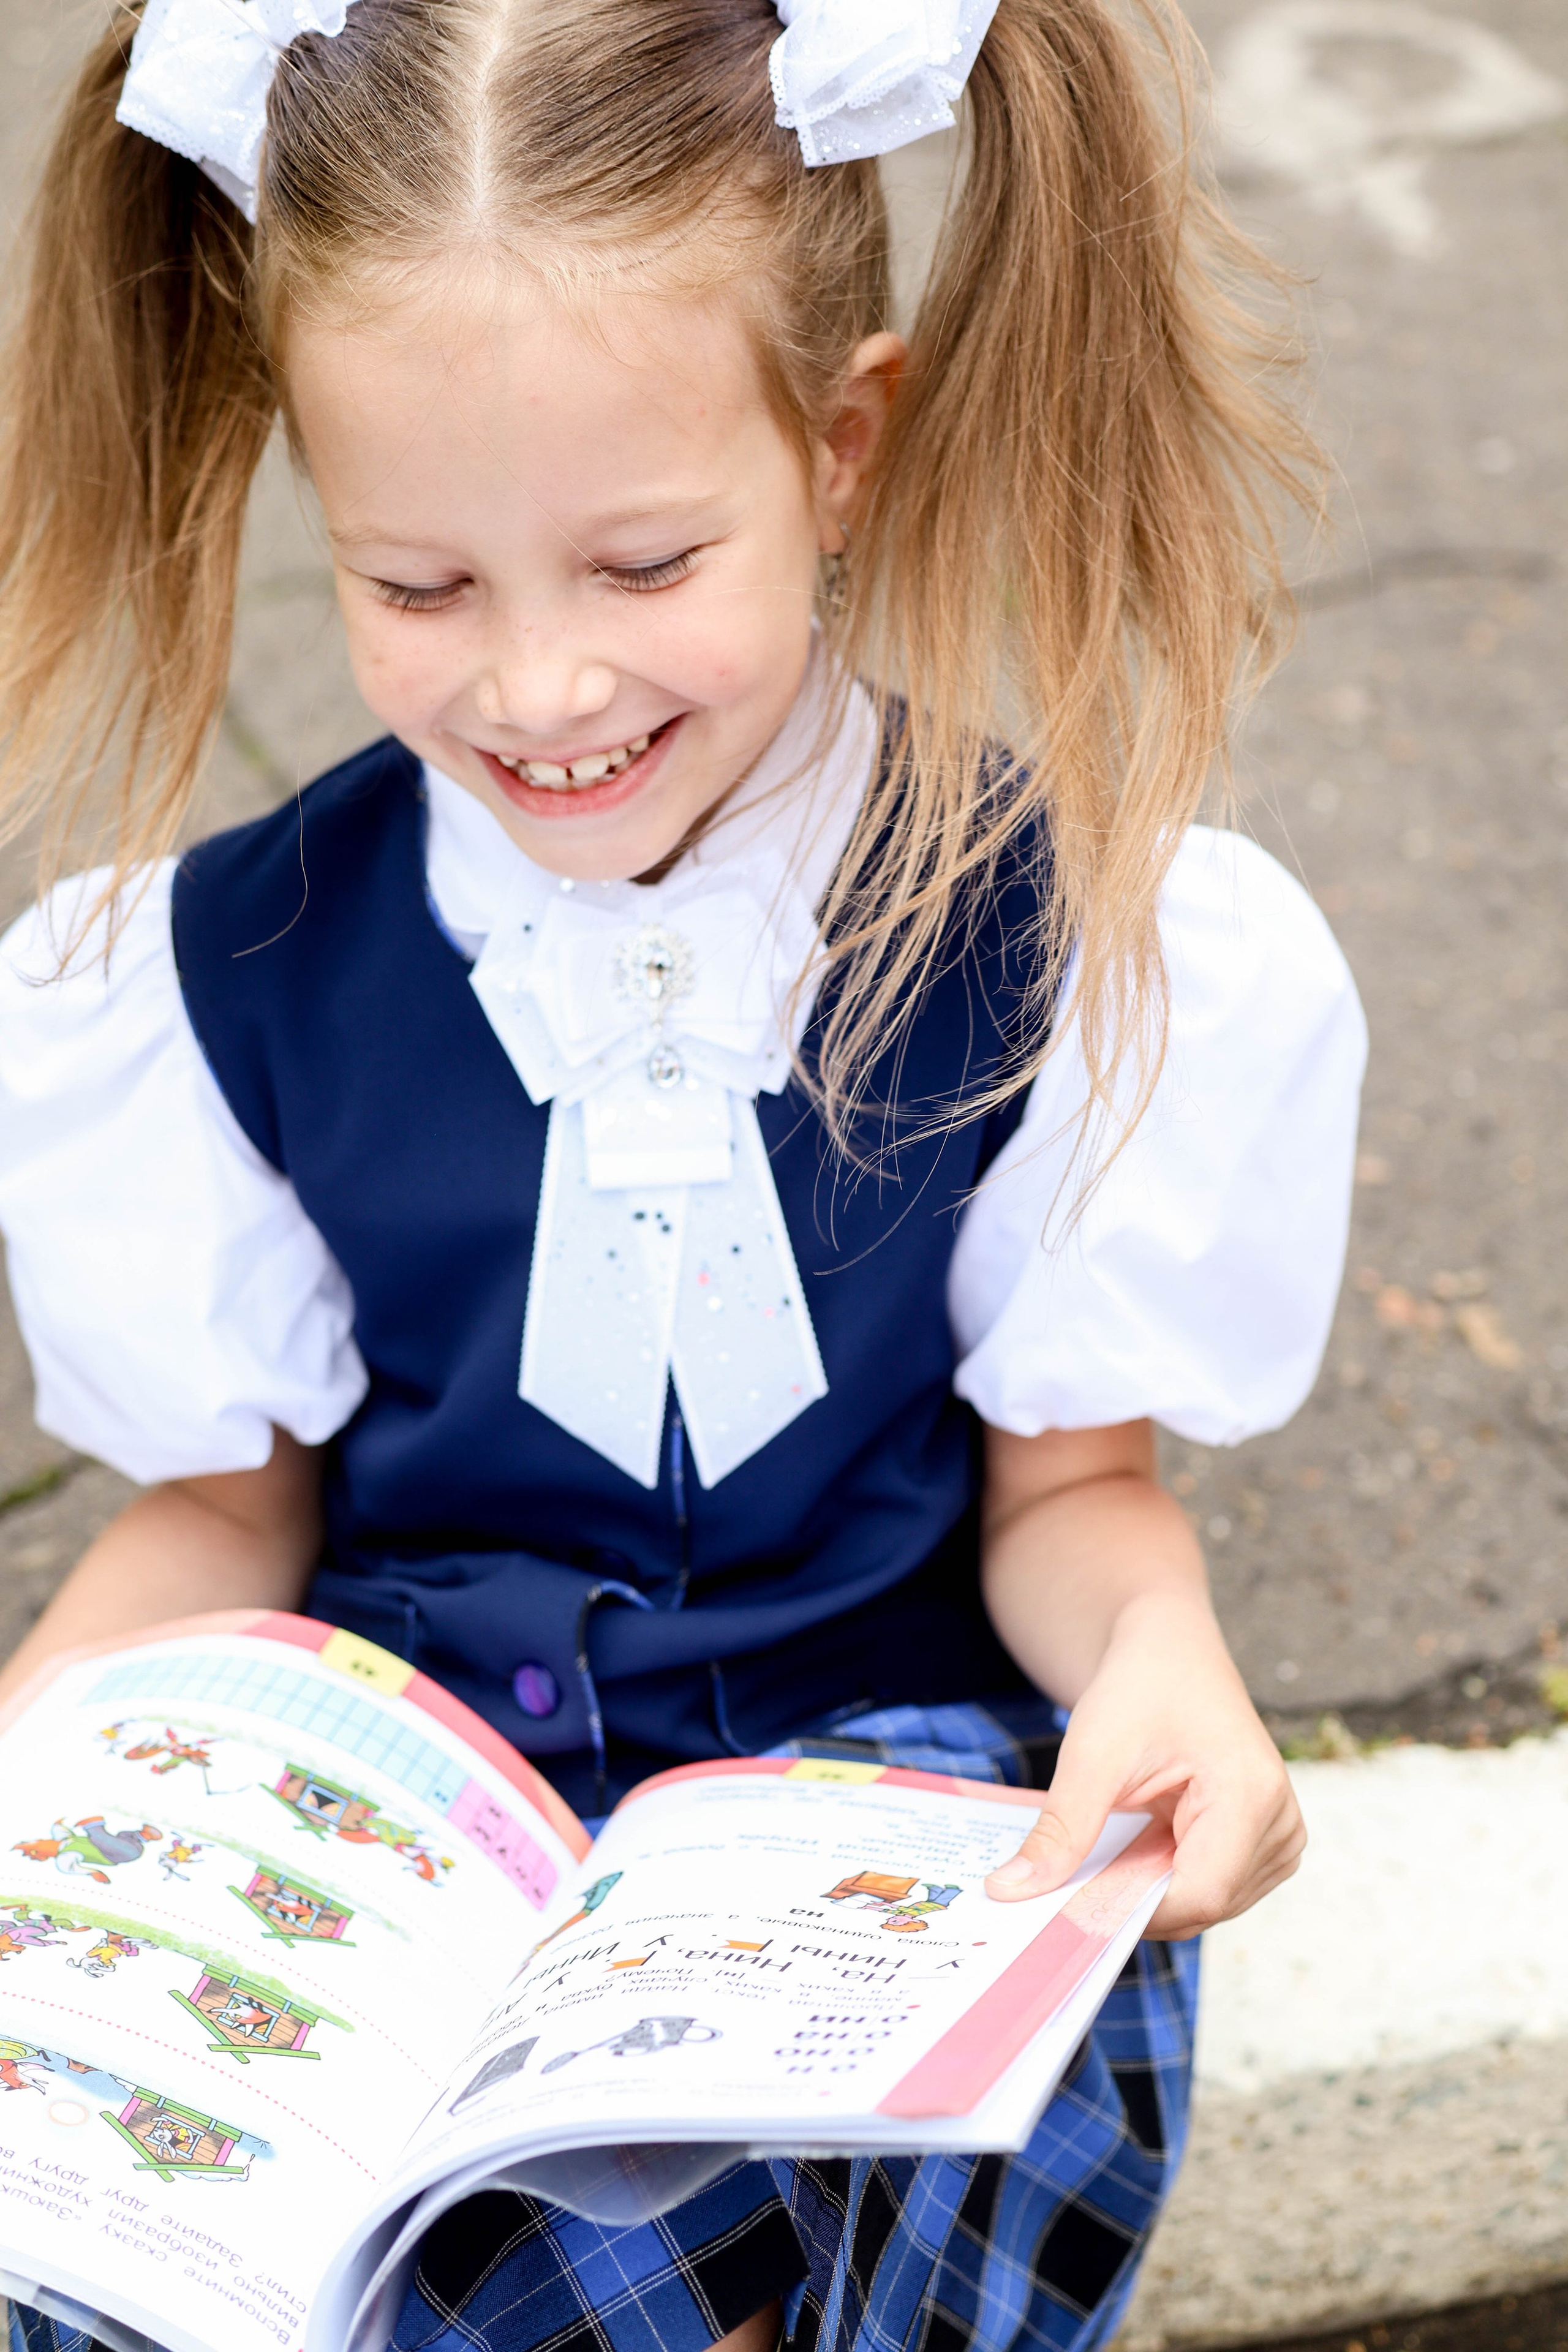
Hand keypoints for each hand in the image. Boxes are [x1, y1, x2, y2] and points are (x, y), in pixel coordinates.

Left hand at [982, 1590, 1304, 1937]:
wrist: (1170, 1652)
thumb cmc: (1139, 1687)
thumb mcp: (1091, 1752)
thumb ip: (1060, 1829)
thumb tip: (1010, 1892)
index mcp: (1251, 1793)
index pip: (1200, 1893)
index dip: (1134, 1908)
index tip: (1072, 1903)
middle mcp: (1280, 1823)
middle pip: (1205, 1906)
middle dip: (1138, 1901)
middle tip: (1082, 1874)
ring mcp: (1280, 1838)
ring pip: (1209, 1907)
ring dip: (1154, 1891)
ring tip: (1117, 1844)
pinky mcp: (1266, 1845)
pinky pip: (1215, 1892)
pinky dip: (1170, 1881)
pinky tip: (1144, 1847)